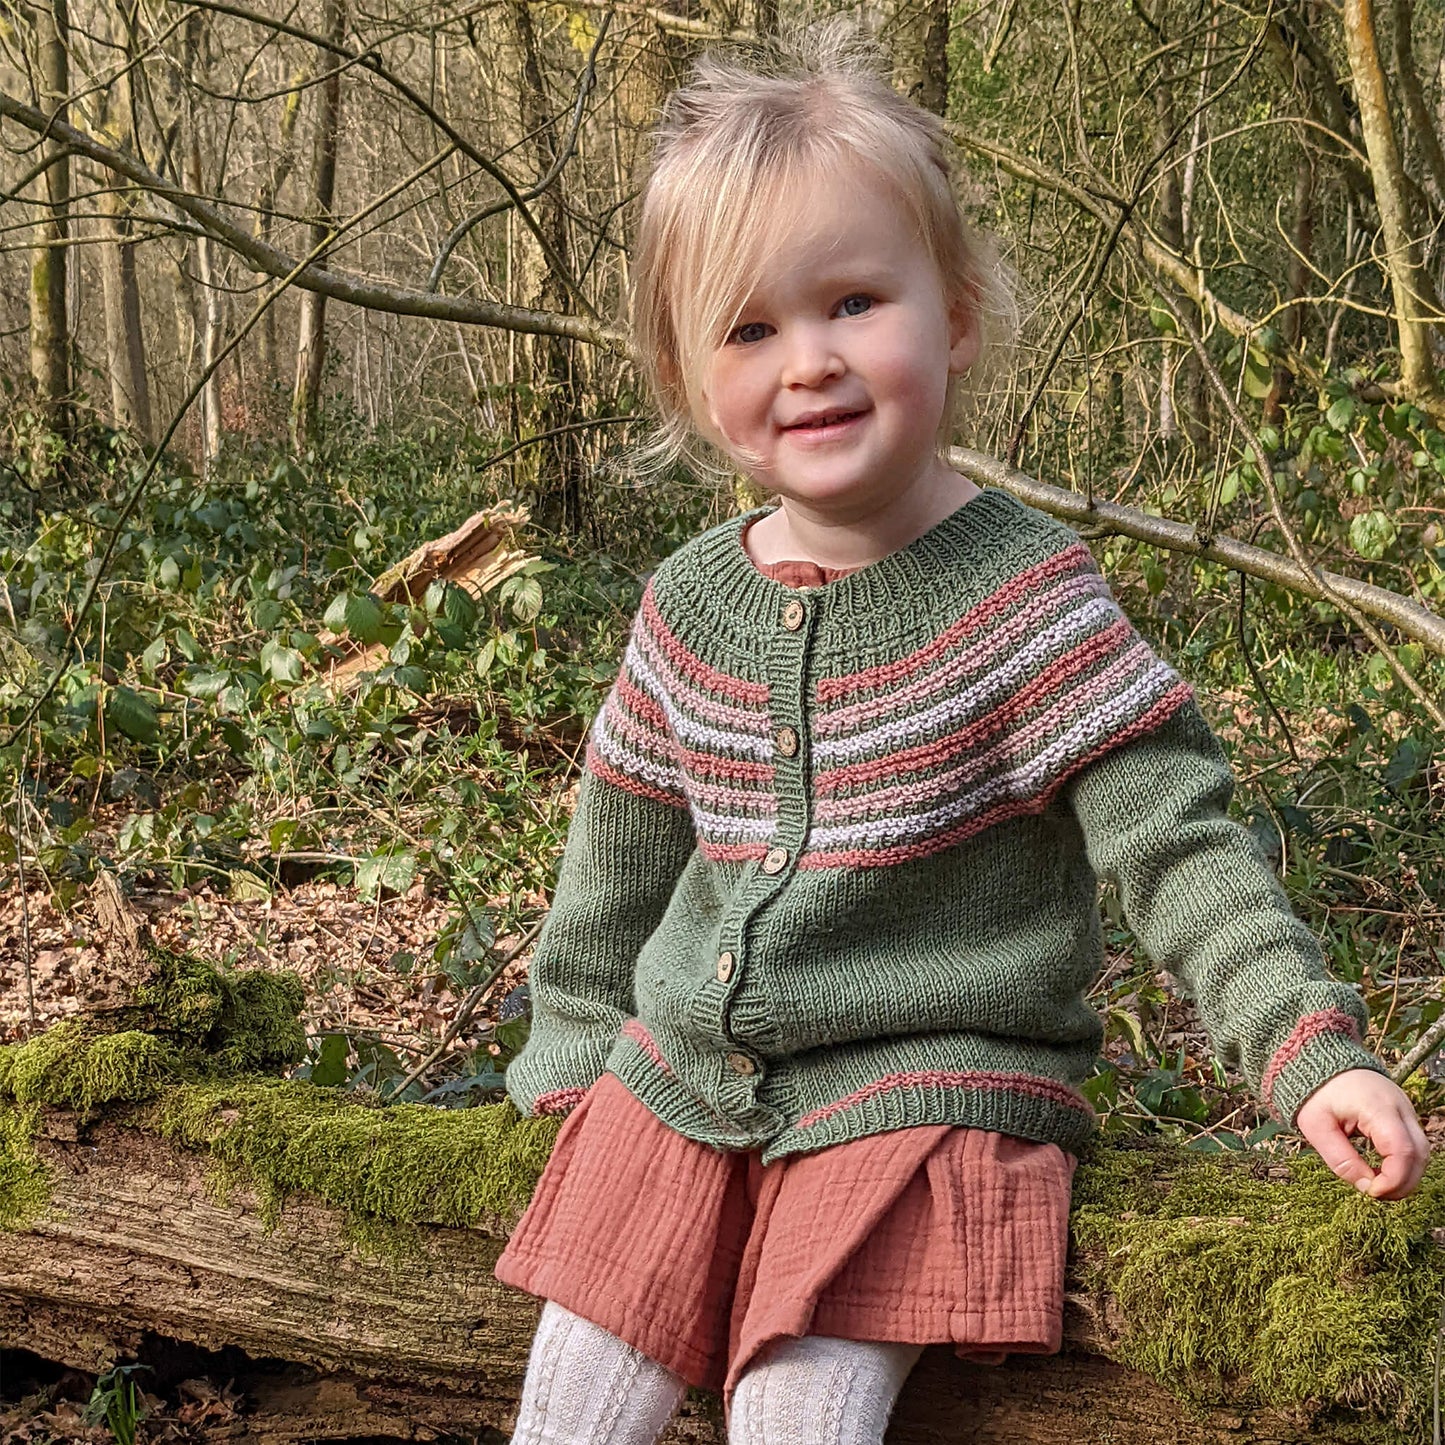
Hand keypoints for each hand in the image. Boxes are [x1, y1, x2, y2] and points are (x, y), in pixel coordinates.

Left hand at [1294, 1068, 1429, 1199]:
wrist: (1322, 1062)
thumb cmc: (1317, 1094)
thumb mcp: (1316, 1127)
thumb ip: (1340, 1159)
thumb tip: (1366, 1187)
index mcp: (1377, 1106)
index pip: (1402, 1150)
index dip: (1393, 1179)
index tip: (1371, 1192)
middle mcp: (1400, 1106)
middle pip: (1419, 1154)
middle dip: (1402, 1182)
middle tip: (1375, 1194)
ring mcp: (1406, 1109)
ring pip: (1421, 1151)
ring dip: (1405, 1175)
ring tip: (1377, 1186)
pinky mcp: (1404, 1114)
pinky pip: (1414, 1144)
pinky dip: (1404, 1163)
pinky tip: (1382, 1173)